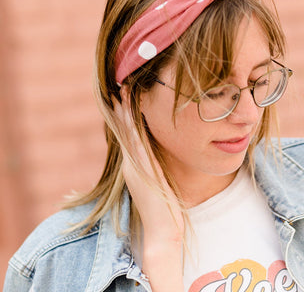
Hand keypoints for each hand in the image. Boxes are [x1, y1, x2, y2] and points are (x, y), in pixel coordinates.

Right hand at [113, 86, 184, 291]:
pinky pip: (136, 147)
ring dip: (124, 114)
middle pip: (125, 130)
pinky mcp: (141, 173)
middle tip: (121, 86)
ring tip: (122, 94)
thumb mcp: (160, 180)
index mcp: (135, 165)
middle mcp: (132, 164)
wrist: (163, 233)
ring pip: (128, 135)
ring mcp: (135, 168)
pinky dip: (132, 131)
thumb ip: (157, 164)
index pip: (130, 134)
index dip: (126, 113)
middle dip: (122, 108)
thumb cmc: (167, 208)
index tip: (125, 94)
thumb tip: (161, 150)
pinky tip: (131, 117)